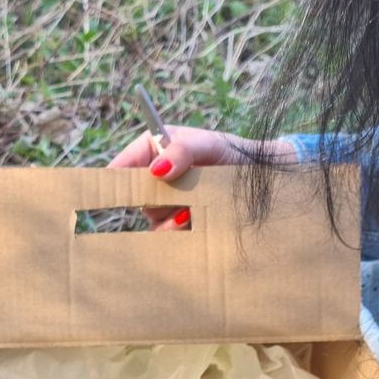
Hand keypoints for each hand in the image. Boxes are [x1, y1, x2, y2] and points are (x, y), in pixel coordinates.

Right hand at [107, 125, 296, 228]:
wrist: (265, 180)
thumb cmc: (236, 153)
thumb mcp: (210, 145)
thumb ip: (183, 151)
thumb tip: (156, 169)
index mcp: (159, 149)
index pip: (127, 161)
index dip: (116, 174)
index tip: (113, 188)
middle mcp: (160, 177)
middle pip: (136, 194)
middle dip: (149, 199)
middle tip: (170, 201)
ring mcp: (170, 202)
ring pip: (151, 216)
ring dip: (167, 218)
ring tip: (188, 215)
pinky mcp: (183, 224)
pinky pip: (167, 234)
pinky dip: (176, 233)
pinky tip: (191, 227)